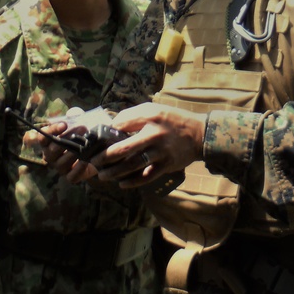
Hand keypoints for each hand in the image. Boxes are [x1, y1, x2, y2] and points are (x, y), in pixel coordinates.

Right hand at [24, 122, 97, 184]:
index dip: (52, 131)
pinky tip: (86, 160)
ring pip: (61, 163)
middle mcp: (50, 156)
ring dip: (74, 153)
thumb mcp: (76, 122)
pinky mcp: (70, 177)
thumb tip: (73, 113)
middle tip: (82, 129)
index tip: (64, 124)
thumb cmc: (81, 134)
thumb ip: (74, 116)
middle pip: (52, 150)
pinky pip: (71, 176)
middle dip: (67, 139)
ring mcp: (59, 167)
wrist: (95, 149)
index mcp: (47, 143)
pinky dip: (78, 169)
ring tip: (85, 145)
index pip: (42, 137)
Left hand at [90, 103, 204, 187]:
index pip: (121, 124)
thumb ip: (133, 116)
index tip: (96, 141)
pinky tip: (122, 184)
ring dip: (115, 172)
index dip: (107, 133)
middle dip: (106, 157)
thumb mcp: (154, 109)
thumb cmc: (171, 120)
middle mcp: (154, 134)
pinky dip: (133, 182)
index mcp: (149, 117)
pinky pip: (147, 176)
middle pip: (124, 148)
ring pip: (133, 164)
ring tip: (103, 176)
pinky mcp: (167, 164)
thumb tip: (112, 126)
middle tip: (94, 162)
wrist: (199, 134)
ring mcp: (161, 151)